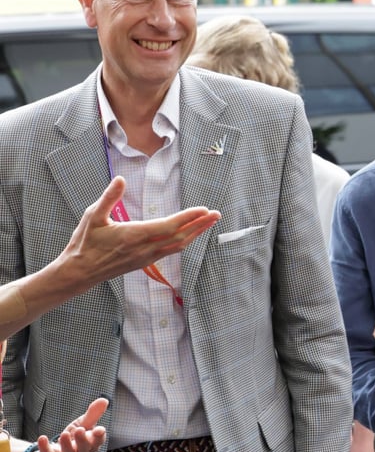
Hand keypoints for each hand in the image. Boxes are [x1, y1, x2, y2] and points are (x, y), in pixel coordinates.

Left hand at [33, 397, 107, 451]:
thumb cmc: (75, 441)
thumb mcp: (83, 426)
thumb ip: (93, 415)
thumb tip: (104, 400)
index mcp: (91, 444)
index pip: (97, 441)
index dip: (99, 436)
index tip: (100, 430)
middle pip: (83, 449)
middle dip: (82, 440)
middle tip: (80, 430)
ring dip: (66, 445)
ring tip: (64, 434)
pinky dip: (45, 448)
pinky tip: (42, 438)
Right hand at [61, 176, 220, 289]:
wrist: (80, 272)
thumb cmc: (84, 243)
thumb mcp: (93, 216)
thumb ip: (108, 197)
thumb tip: (120, 179)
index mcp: (133, 235)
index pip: (169, 226)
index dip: (188, 218)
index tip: (204, 209)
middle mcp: (144, 248)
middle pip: (180, 236)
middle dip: (200, 224)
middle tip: (216, 214)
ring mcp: (147, 257)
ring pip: (178, 245)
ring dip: (196, 233)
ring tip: (209, 222)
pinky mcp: (145, 262)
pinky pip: (171, 251)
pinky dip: (185, 241)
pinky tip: (191, 235)